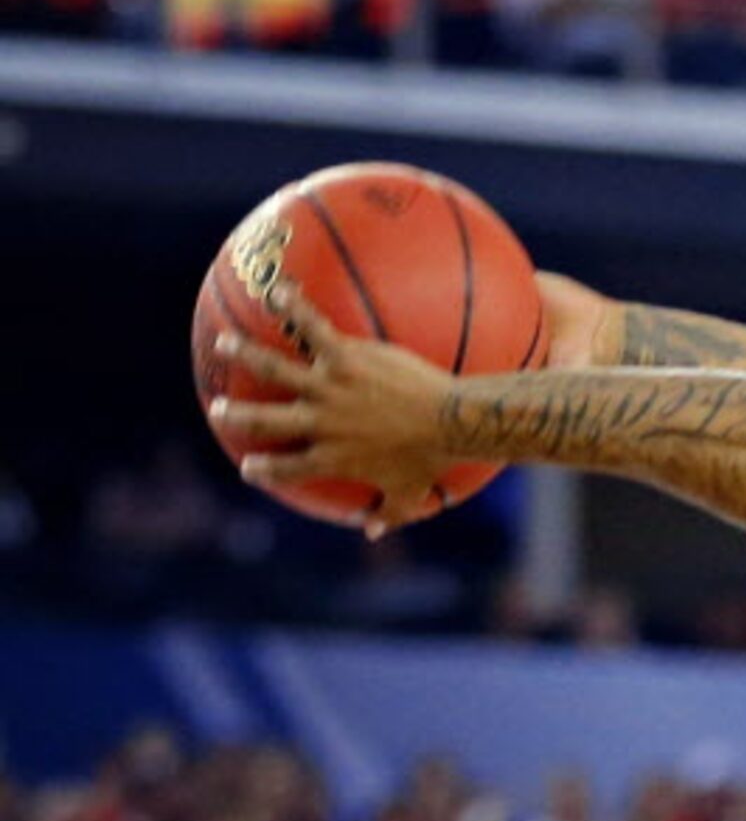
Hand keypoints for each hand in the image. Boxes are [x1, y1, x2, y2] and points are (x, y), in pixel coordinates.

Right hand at [206, 276, 455, 538]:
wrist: (451, 421)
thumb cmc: (434, 459)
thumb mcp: (409, 494)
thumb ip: (388, 515)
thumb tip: (372, 531)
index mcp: (330, 459)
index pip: (286, 469)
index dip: (264, 470)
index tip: (249, 466)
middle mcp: (320, 424)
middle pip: (266, 421)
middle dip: (237, 416)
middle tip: (219, 409)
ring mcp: (330, 389)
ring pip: (275, 370)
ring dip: (246, 354)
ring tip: (225, 341)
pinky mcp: (347, 359)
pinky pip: (314, 328)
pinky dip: (294, 308)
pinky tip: (280, 289)